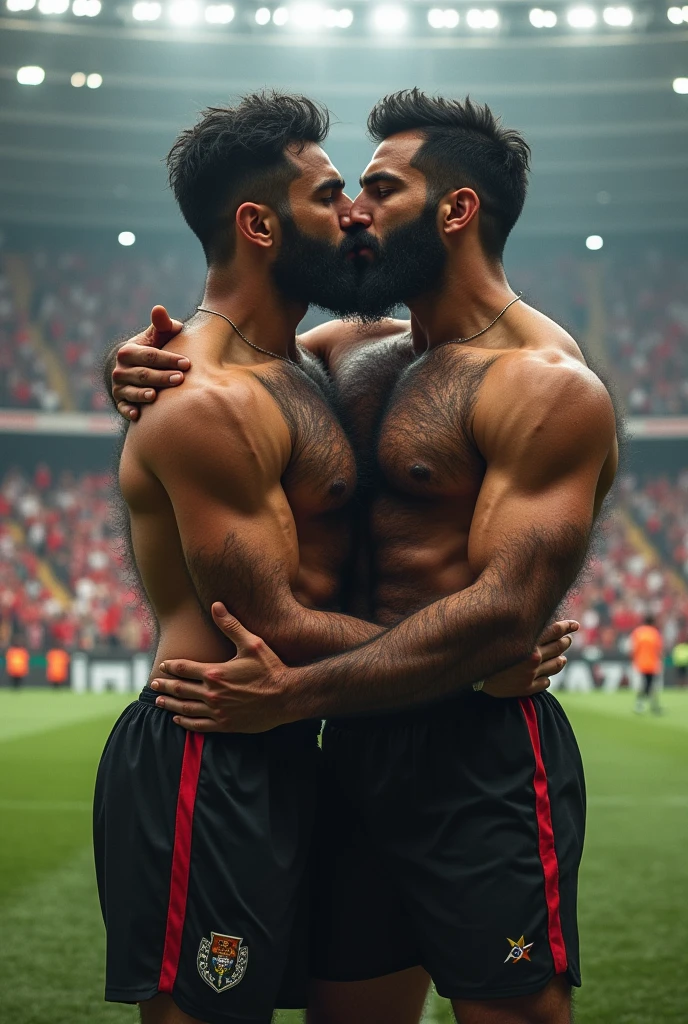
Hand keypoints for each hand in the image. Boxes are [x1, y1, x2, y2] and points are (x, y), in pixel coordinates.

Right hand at [112, 305, 186, 420]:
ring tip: (156, 396)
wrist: (129, 370)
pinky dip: (128, 411)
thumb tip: (159, 309)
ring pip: (133, 391)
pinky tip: (137, 415)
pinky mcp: (120, 401)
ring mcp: (119, 387)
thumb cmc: (150, 351)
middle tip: (180, 379)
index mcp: (129, 352)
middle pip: (143, 374)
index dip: (168, 359)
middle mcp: (121, 370)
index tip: (187, 363)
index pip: (150, 355)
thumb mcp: (154, 338)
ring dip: (143, 394)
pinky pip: (123, 408)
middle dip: (161, 377)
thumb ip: (161, 326)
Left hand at [150, 603, 292, 732]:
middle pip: (180, 689)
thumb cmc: (271, 668)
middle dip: (164, 685)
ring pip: (185, 708)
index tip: (163, 666)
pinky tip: (178, 719)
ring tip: (159, 700)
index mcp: (215, 673)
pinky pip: (198, 725)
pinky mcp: (225, 725)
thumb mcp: (252, 643)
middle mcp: (212, 693)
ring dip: (170, 704)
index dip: (171, 667)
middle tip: (153, 684)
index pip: (184, 668)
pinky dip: (185, 722)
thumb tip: (216, 605)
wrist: (287, 696)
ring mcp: (217, 711)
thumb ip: (231, 625)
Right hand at [482, 619, 577, 697]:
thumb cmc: (483, 645)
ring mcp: (530, 674)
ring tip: (561, 658)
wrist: (469, 672)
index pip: (556, 629)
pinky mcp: (526, 688)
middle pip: (559, 646)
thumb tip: (532, 611)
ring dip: (561, 660)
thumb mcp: (501, 630)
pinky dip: (546, 677)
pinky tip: (543, 674)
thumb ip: (518, 623)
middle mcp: (532, 656)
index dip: (568, 626)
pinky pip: (546, 682)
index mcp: (527, 639)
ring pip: (557, 665)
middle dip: (566, 641)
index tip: (575, 625)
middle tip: (567, 639)